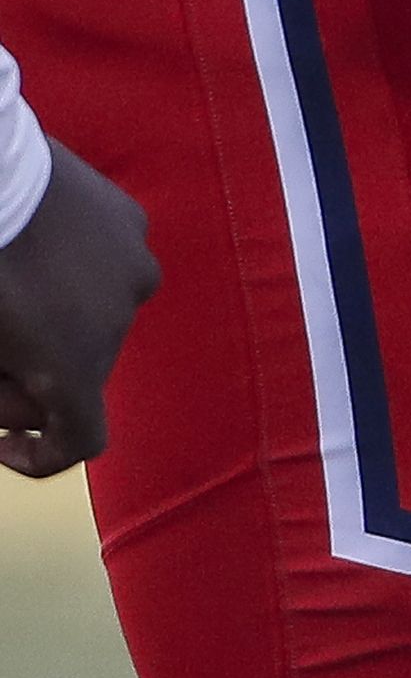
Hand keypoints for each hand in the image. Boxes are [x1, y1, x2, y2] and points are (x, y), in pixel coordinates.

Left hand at [0, 140, 156, 477]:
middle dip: (39, 377)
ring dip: (63, 319)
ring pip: (100, 315)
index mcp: (75, 364)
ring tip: (18, 290)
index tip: (2, 444)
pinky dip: (79, 270)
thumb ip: (0, 393)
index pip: (81, 443)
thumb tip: (12, 406)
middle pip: (85, 373)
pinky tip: (40, 250)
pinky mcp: (130, 219)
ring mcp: (132, 264)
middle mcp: (120, 320)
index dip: (41, 457)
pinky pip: (109, 262)